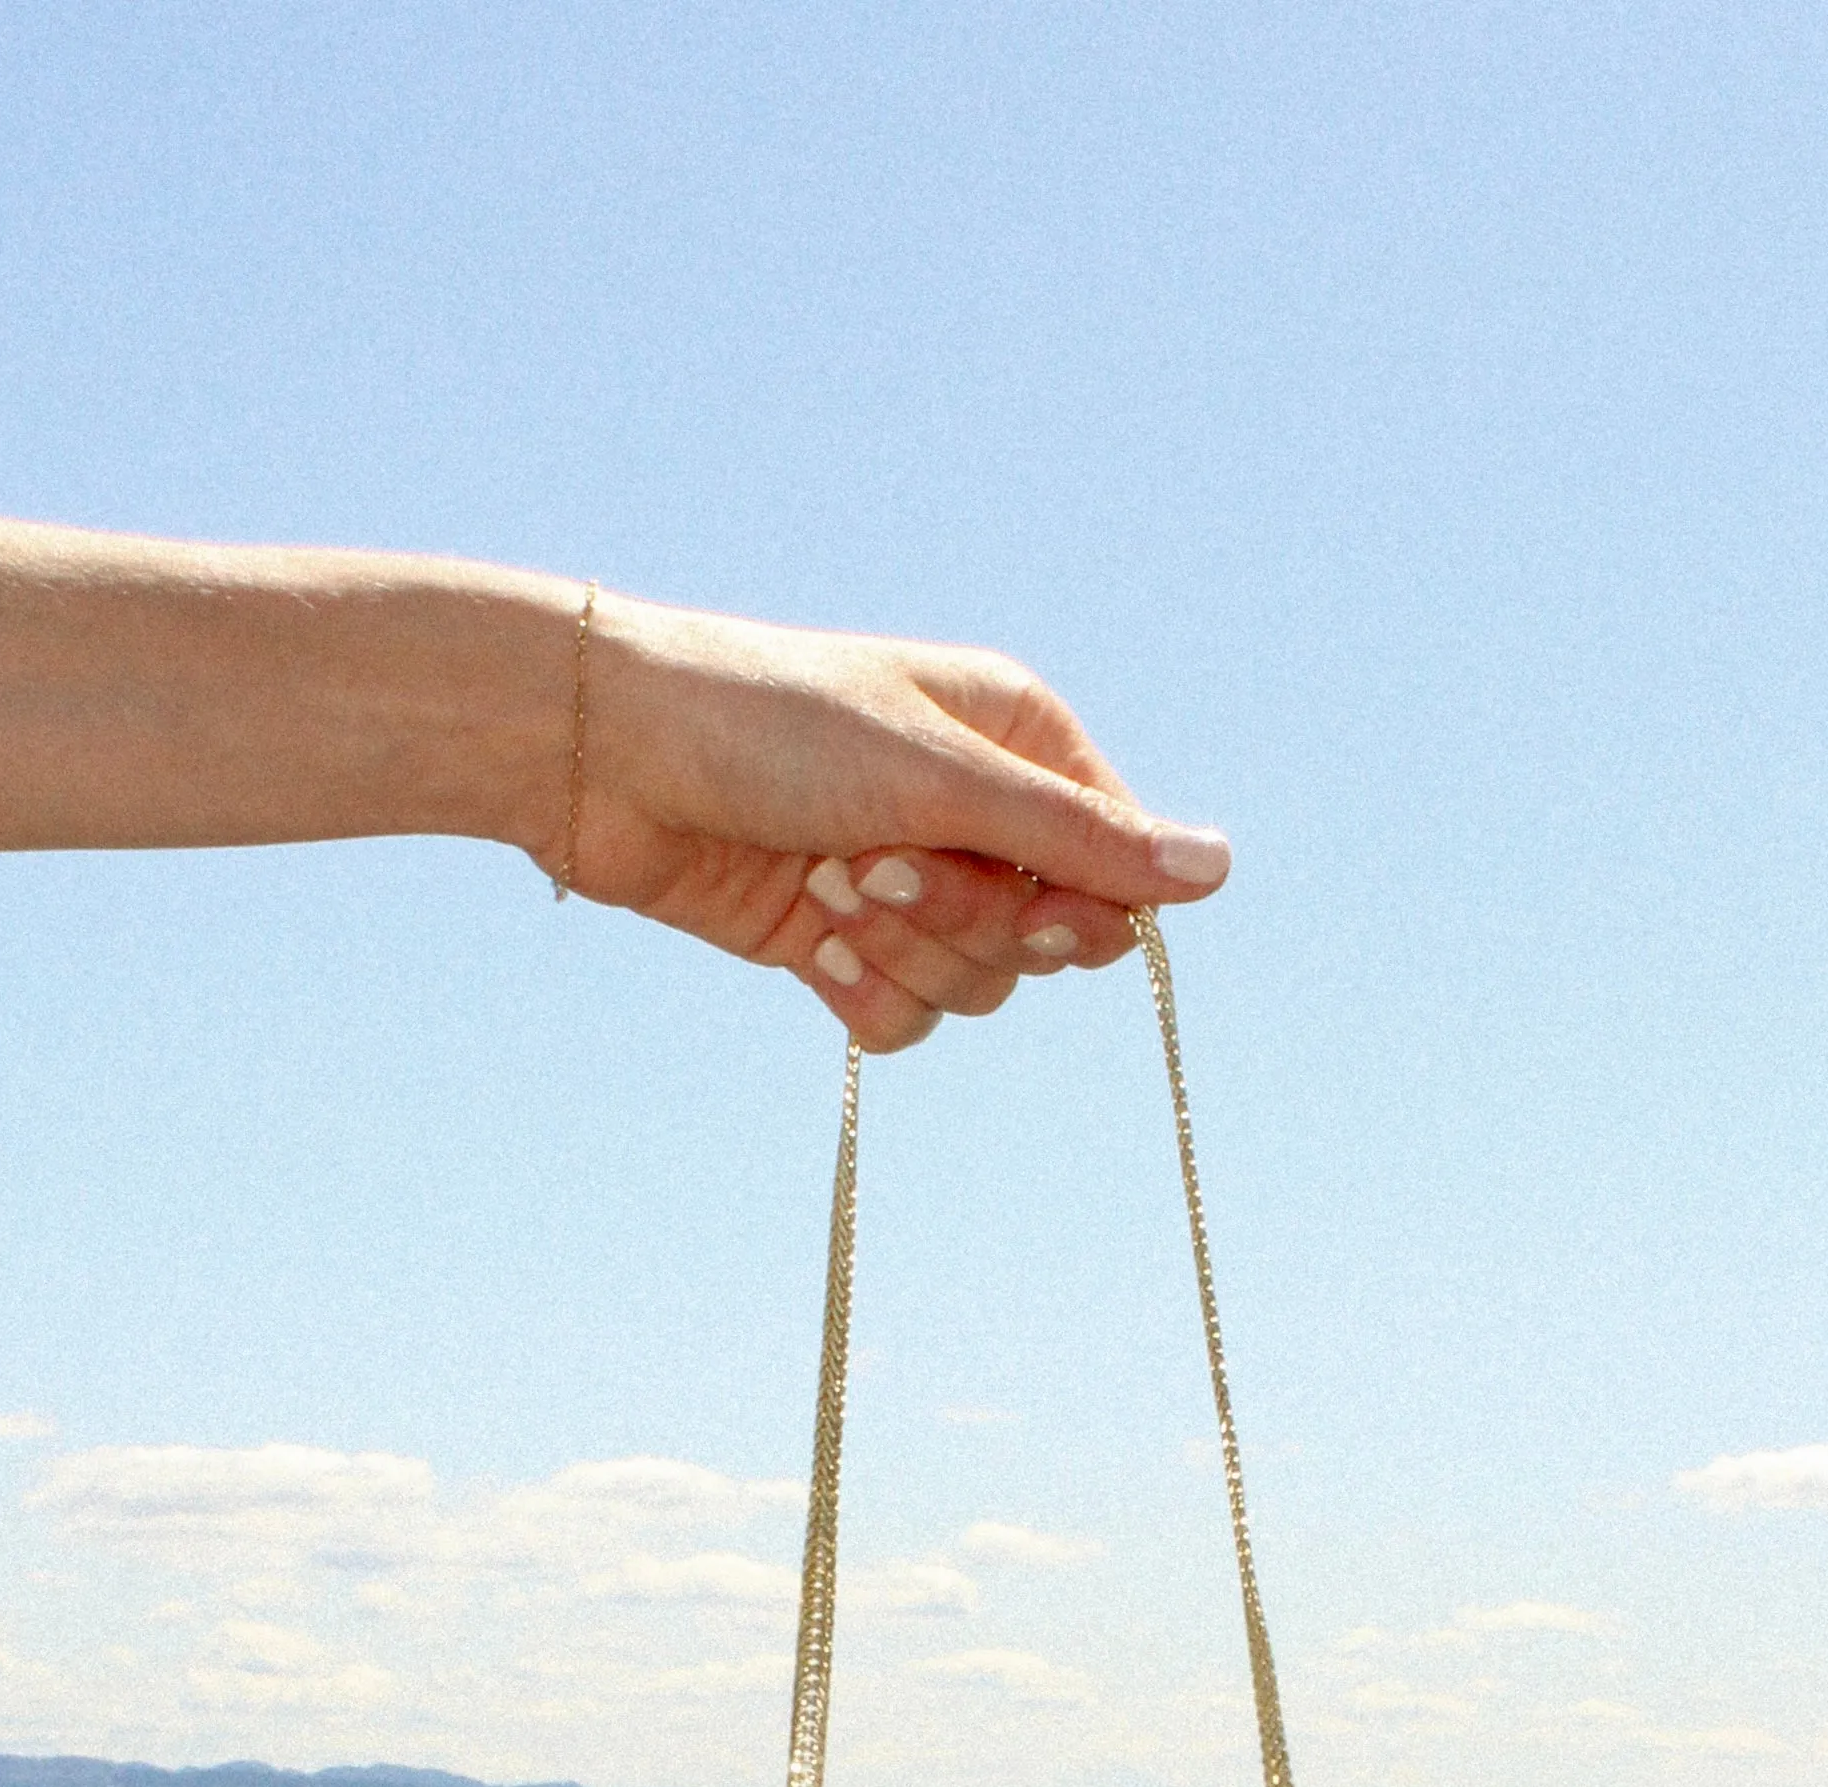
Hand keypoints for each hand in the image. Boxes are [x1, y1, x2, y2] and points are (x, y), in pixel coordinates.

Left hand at [544, 593, 1228, 1052]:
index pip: (1112, 865)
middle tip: (875, 865)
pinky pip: (903, 1019)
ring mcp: (908, 884)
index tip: (1019, 897)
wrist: (609, 760)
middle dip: (960, 924)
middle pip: (1042, 941)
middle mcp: (975, 814)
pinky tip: (800, 933)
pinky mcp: (842, 945)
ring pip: (974, 989)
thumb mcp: (938, 777)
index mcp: (1019, 741)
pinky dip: (855, 992)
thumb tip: (1218, 872)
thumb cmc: (769, 725)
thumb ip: (1077, 839)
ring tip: (822, 883)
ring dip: (896, 953)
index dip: (1073, 906)